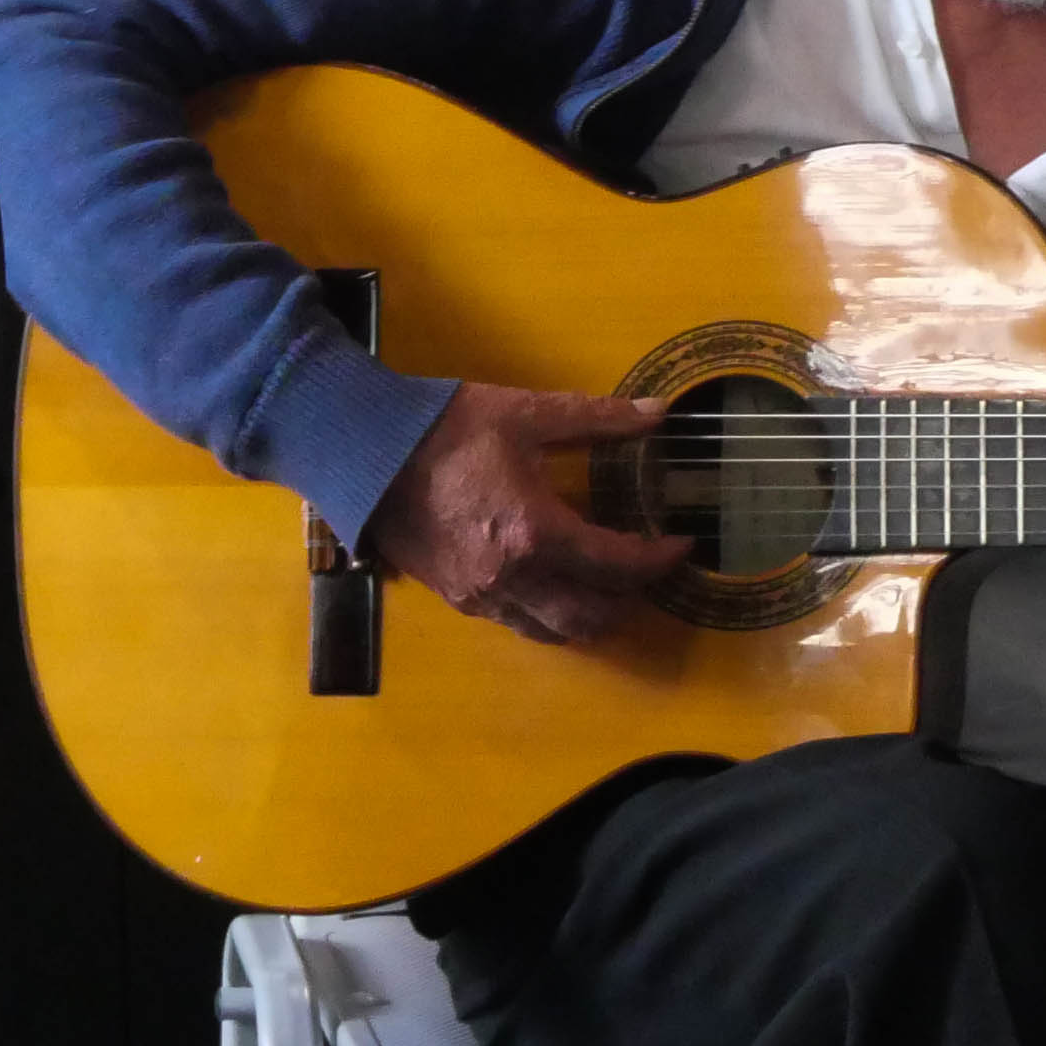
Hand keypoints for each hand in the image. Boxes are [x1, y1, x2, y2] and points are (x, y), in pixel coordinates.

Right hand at [363, 382, 689, 645]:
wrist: (363, 451)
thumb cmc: (445, 428)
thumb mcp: (527, 414)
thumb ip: (597, 419)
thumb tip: (657, 415)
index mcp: (536, 532)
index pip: (619, 564)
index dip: (660, 559)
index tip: (682, 545)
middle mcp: (513, 578)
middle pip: (594, 615)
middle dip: (633, 599)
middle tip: (651, 571)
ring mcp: (483, 596)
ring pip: (557, 632)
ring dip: (593, 616)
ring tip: (611, 587)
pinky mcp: (458, 600)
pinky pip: (519, 624)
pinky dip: (550, 616)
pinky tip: (557, 586)